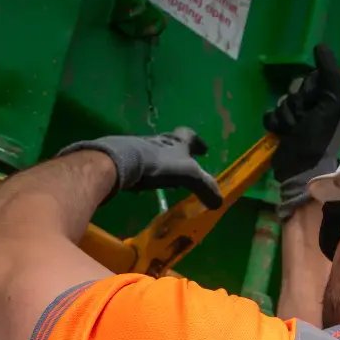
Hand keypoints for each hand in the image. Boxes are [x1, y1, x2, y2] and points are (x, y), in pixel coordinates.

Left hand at [57, 127, 222, 209]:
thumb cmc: (158, 164)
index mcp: (176, 142)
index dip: (197, 142)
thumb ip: (205, 187)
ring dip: (162, 163)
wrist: (120, 162)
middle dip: (179, 153)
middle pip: (171, 143)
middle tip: (185, 165)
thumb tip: (219, 203)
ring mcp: (140, 148)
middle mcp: (159, 141)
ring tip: (166, 178)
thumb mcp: (188, 176)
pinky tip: (146, 183)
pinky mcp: (125, 158)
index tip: (203, 150)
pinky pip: (140, 164)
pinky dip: (146, 172)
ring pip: (155, 153)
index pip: (190, 136)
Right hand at [264, 42, 339, 219]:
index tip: (315, 101)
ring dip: (286, 117)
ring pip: (283, 101)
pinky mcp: (283, 129)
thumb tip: (320, 45)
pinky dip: (274, 125)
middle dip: (297, 103)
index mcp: (332, 100)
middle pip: (296, 87)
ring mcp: (299, 119)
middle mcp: (318, 107)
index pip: (313, 77)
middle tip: (304, 120)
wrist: (299, 169)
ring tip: (294, 131)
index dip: (310, 87)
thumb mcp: (331, 103)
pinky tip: (282, 135)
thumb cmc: (320, 137)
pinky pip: (271, 115)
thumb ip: (330, 74)